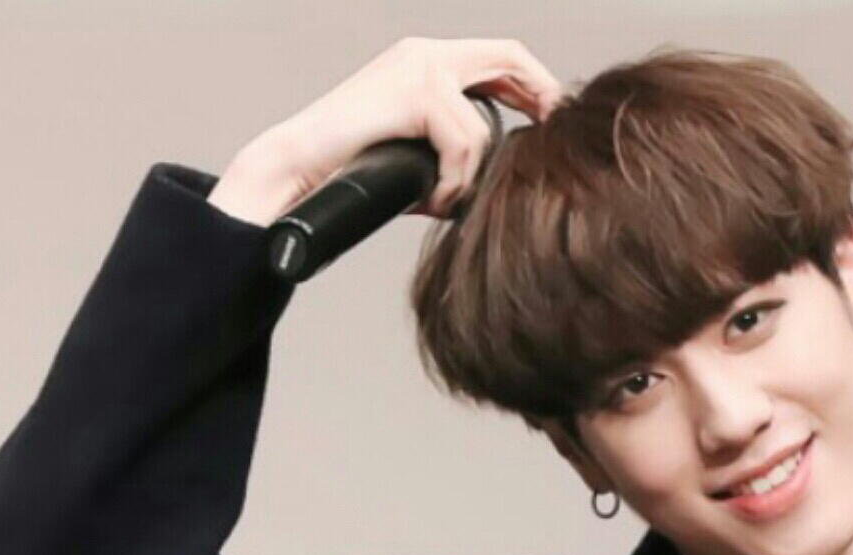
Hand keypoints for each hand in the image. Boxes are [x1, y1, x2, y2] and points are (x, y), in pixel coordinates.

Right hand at [208, 36, 564, 225]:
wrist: (297, 170)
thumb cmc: (353, 172)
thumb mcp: (417, 156)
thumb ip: (455, 152)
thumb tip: (500, 177)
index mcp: (427, 62)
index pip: (500, 57)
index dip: (536, 86)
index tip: (555, 123)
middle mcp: (425, 53)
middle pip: (510, 57)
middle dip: (542, 98)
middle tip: (554, 140)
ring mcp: (419, 67)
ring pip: (484, 126)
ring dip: (471, 178)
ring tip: (443, 203)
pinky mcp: (413, 91)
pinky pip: (464, 143)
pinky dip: (453, 183)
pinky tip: (429, 201)